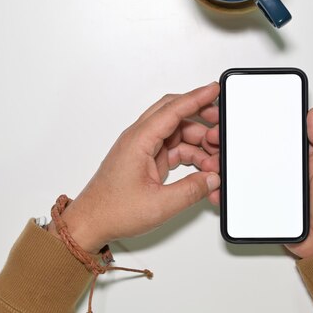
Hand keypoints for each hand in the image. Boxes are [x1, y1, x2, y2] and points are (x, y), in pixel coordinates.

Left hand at [49, 83, 221, 253]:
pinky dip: (190, 155)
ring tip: (215, 159)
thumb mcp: (159, 204)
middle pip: (175, 115)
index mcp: (138, 140)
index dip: (196, 97)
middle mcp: (140, 139)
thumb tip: (211, 178)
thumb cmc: (111, 210)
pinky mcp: (146, 160)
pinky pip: (173, 149)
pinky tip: (202, 169)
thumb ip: (190, 190)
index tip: (215, 90)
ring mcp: (143, 149)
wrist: (91, 222)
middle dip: (201, 116)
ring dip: (198, 142)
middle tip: (221, 126)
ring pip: (177, 133)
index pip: (172, 109)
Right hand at [205, 107, 312, 257]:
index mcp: (305, 151)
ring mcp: (272, 181)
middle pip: (253, 144)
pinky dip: (226, 188)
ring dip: (224, 161)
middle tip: (215, 137)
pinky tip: (218, 187)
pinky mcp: (263, 199)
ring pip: (242, 166)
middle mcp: (286, 163)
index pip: (277, 128)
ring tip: (212, 162)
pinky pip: (241, 191)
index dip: (256, 120)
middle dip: (231, 138)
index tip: (237, 115)